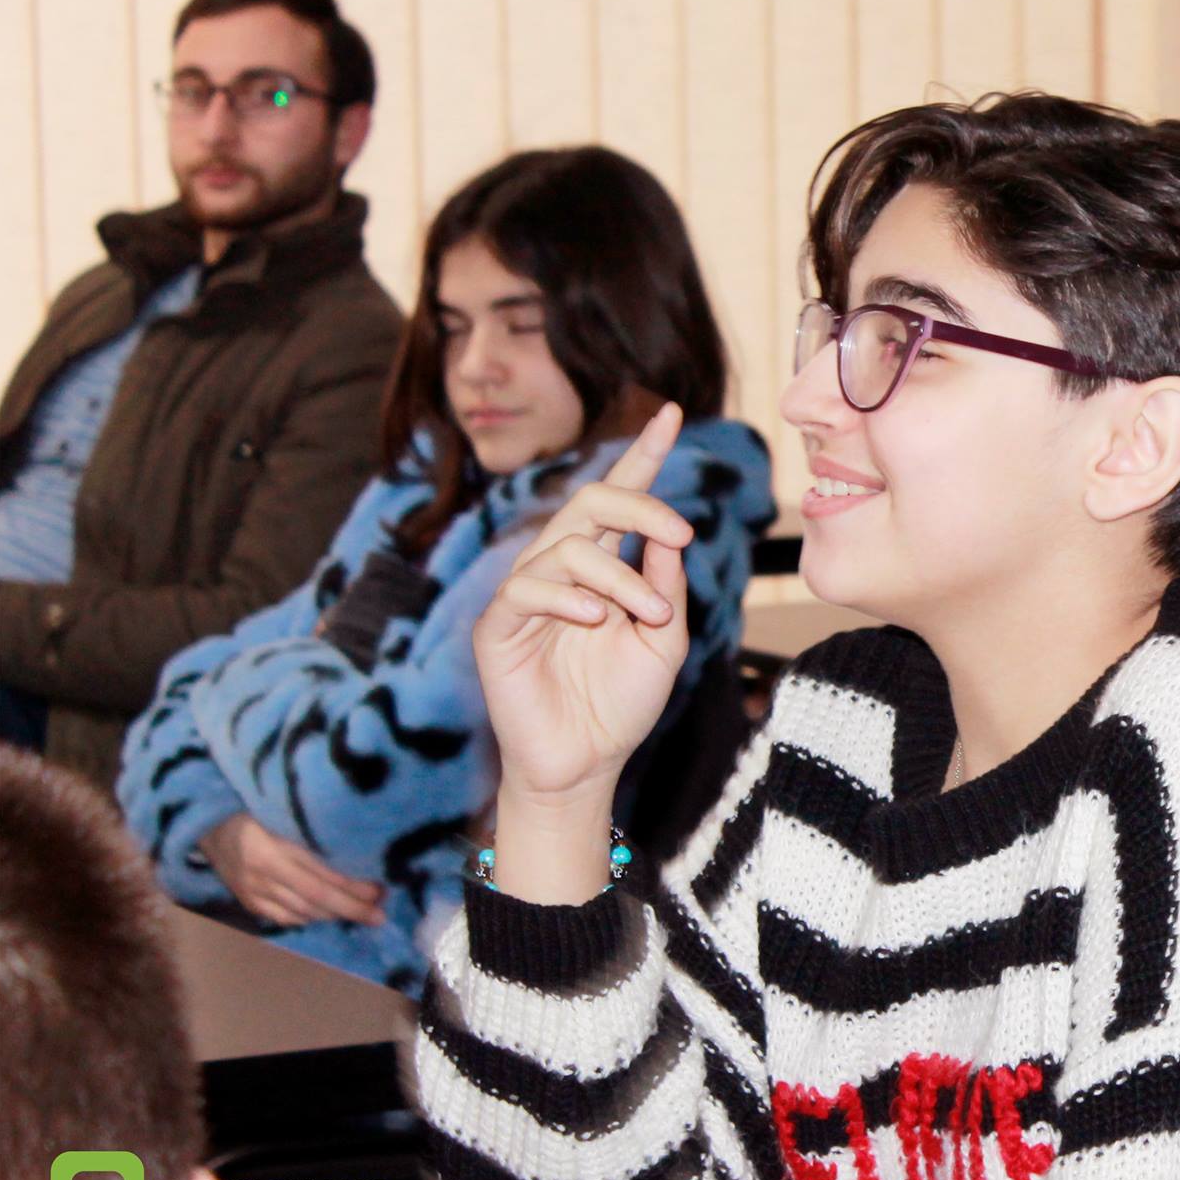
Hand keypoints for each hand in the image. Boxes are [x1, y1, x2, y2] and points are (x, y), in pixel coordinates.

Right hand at [200, 812, 385, 926]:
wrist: (206, 823)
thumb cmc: (256, 808)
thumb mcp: (284, 810)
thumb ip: (313, 829)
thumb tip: (361, 844)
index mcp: (275, 844)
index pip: (323, 872)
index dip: (354, 884)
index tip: (381, 887)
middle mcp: (264, 871)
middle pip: (316, 896)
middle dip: (352, 908)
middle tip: (380, 913)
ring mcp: (254, 890)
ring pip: (303, 911)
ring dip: (336, 915)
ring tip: (364, 914)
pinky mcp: (247, 902)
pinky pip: (285, 918)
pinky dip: (311, 919)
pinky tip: (330, 916)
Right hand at [473, 403, 693, 804]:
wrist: (586, 765)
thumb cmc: (623, 704)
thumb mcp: (663, 640)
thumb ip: (666, 585)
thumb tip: (669, 539)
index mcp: (603, 567)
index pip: (619, 499)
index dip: (643, 455)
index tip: (673, 414)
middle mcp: (561, 569)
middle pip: (591, 504)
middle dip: (641, 507)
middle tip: (681, 535)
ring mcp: (526, 594)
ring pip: (569, 547)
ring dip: (621, 578)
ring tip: (650, 617)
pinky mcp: (497, 627)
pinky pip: (527, 589)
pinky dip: (568, 597)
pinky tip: (596, 619)